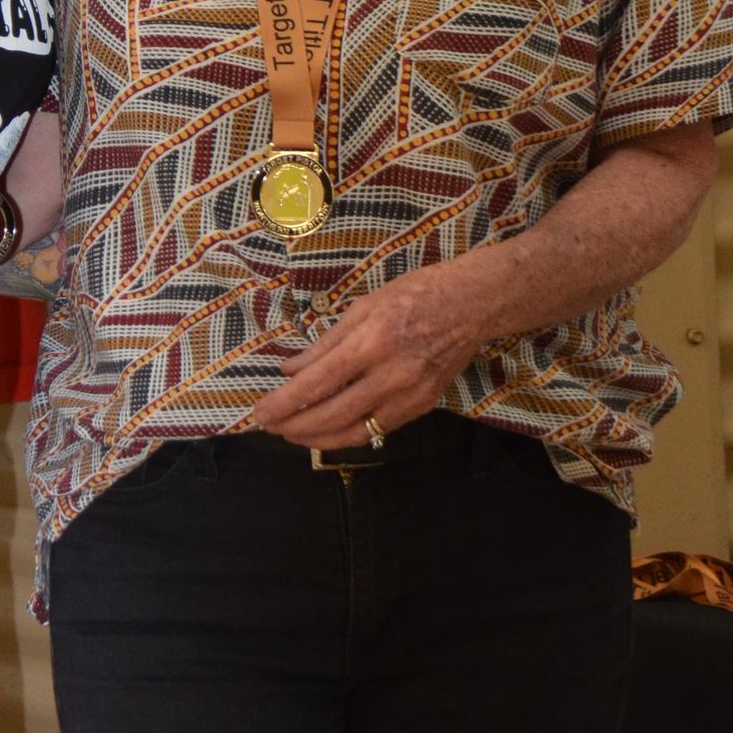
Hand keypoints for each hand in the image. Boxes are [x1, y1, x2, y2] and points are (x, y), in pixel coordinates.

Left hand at [243, 261, 480, 448]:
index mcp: (371, 343)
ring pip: (356, 431)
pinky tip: (328, 431)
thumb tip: (291, 370)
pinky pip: (379, 429)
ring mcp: (410, 395)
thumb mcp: (363, 306)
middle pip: (332, 414)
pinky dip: (349, 434)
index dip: (285, 403)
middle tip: (269, 427)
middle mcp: (390, 375)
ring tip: (292, 434)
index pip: (317, 383)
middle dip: (294, 425)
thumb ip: (325, 343)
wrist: (472, 304)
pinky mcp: (424, 406)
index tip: (260, 413)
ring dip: (318, 438)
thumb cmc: (415, 294)